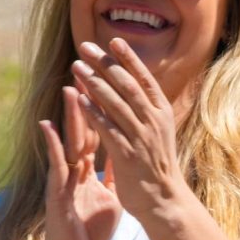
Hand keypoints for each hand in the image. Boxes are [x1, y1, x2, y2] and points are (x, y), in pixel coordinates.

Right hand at [39, 86, 121, 239]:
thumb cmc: (89, 229)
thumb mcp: (109, 197)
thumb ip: (113, 175)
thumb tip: (126, 158)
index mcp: (87, 170)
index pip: (98, 134)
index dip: (105, 111)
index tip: (113, 87)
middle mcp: (74, 168)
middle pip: (83, 129)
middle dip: (87, 104)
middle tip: (91, 75)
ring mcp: (64, 177)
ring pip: (68, 141)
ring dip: (69, 116)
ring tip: (69, 88)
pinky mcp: (56, 190)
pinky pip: (55, 164)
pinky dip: (52, 144)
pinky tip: (46, 125)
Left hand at [71, 39, 189, 225]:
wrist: (163, 199)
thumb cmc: (156, 165)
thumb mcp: (158, 132)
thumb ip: (146, 110)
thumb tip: (132, 87)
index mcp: (161, 113)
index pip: (144, 79)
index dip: (129, 58)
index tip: (113, 40)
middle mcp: (153, 121)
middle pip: (127, 85)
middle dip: (105, 64)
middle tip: (85, 47)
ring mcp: (141, 137)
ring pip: (115, 103)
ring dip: (94, 82)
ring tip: (77, 66)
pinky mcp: (127, 155)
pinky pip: (107, 128)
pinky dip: (93, 111)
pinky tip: (79, 98)